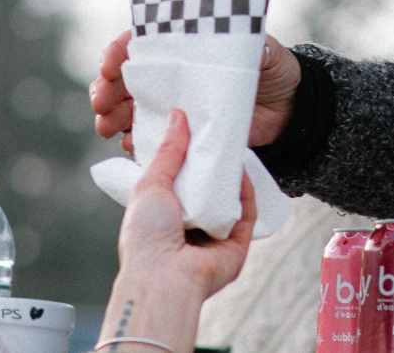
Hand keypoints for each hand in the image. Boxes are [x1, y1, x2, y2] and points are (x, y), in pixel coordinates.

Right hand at [91, 29, 301, 153]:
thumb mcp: (263, 52)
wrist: (286, 108)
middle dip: (105, 89)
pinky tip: (130, 144)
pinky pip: (148, 139)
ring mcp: (172, 106)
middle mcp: (170, 76)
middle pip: (124, 80)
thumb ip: (251, 47)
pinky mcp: (180, 134)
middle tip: (101, 102)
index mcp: (182, 48)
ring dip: (110, 117)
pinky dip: (134, 142)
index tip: (109, 64)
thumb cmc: (271, 69)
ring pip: (127, 110)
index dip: (117, 52)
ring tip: (106, 126)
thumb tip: (250, 47)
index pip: (139, 43)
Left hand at [98, 108, 255, 351]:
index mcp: (164, 218)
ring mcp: (214, 238)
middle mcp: (189, 229)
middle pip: (208, 191)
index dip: (189, 159)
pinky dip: (247, 194)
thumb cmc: (146, 238)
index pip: (180, 184)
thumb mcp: (150, 185)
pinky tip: (243, 173)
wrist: (163, 278)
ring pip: (230, 201)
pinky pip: (247, 215)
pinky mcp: (236, 246)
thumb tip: (178, 116)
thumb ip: (167, 152)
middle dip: (215, 166)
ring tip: (233, 149)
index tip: (196, 133)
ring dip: (233, 177)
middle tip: (219, 137)